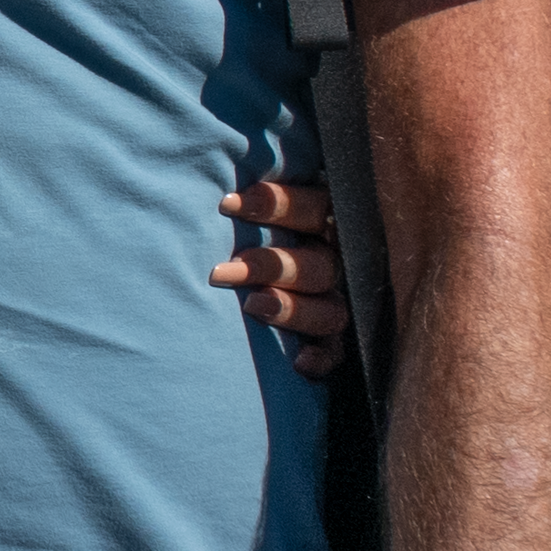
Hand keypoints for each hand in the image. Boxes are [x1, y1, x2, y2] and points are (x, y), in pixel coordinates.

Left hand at [212, 179, 348, 378]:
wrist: (230, 298)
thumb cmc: (235, 240)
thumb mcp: (245, 216)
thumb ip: (241, 201)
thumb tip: (214, 189)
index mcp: (320, 221)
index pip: (315, 206)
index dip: (278, 204)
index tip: (227, 205)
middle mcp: (333, 262)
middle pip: (321, 264)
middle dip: (272, 266)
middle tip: (222, 272)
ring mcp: (333, 302)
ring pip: (330, 309)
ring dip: (291, 309)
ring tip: (250, 306)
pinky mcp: (329, 342)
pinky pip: (336, 353)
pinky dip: (321, 357)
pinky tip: (300, 361)